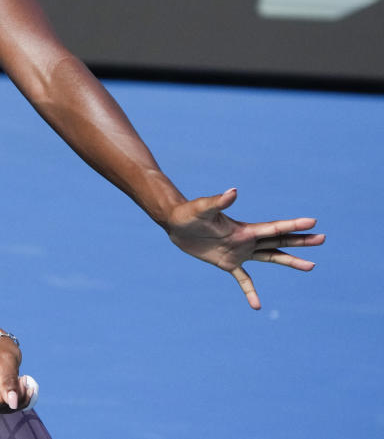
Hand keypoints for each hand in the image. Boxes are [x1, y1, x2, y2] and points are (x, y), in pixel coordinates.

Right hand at [0, 337, 35, 412]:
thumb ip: (7, 379)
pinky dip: (21, 400)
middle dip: (6, 397)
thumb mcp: (5, 360)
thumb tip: (12, 404)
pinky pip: (9, 407)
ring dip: (17, 398)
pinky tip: (28, 389)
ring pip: (1, 408)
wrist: (1, 347)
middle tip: (20, 380)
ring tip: (24, 380)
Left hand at [163, 188, 323, 309]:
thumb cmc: (188, 213)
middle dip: (300, 241)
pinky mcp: (227, 262)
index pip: (274, 228)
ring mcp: (239, 251)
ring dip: (289, 261)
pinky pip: (243, 279)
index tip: (313, 222)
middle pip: (279, 242)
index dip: (293, 225)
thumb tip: (233, 191)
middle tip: (322, 239)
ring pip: (270, 258)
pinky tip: (256, 305)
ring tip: (311, 266)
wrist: (176, 223)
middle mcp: (246, 240)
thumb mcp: (203, 208)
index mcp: (244, 229)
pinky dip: (250, 291)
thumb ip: (219, 201)